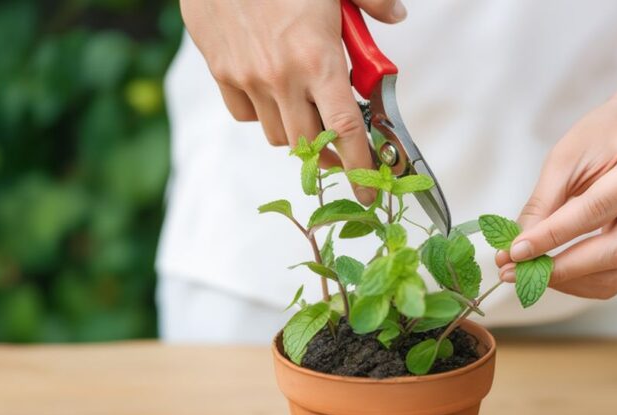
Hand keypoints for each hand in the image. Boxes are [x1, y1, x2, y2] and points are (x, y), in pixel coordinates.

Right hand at [181, 0, 407, 202]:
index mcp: (317, 59)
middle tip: (341, 144)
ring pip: (279, 134)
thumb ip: (371, 3)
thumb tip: (394, 16)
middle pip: (310, 144)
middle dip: (330, 152)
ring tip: (307, 106)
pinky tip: (272, 90)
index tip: (368, 193)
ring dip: (298, 131)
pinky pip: (246, 115)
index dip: (361, 168)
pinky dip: (262, 113)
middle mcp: (282, 77)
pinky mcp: (221, 72)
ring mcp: (248, 78)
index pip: (345, 131)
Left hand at [495, 84, 616, 299]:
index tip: (514, 252)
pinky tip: (556, 272)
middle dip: (560, 269)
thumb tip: (517, 250)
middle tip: (515, 272)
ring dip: (567, 282)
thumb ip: (543, 203)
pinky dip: (582, 282)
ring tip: (529, 274)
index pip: (595, 211)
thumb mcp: (566, 157)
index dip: (552, 236)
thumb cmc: (603, 139)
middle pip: (613, 252)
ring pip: (615, 276)